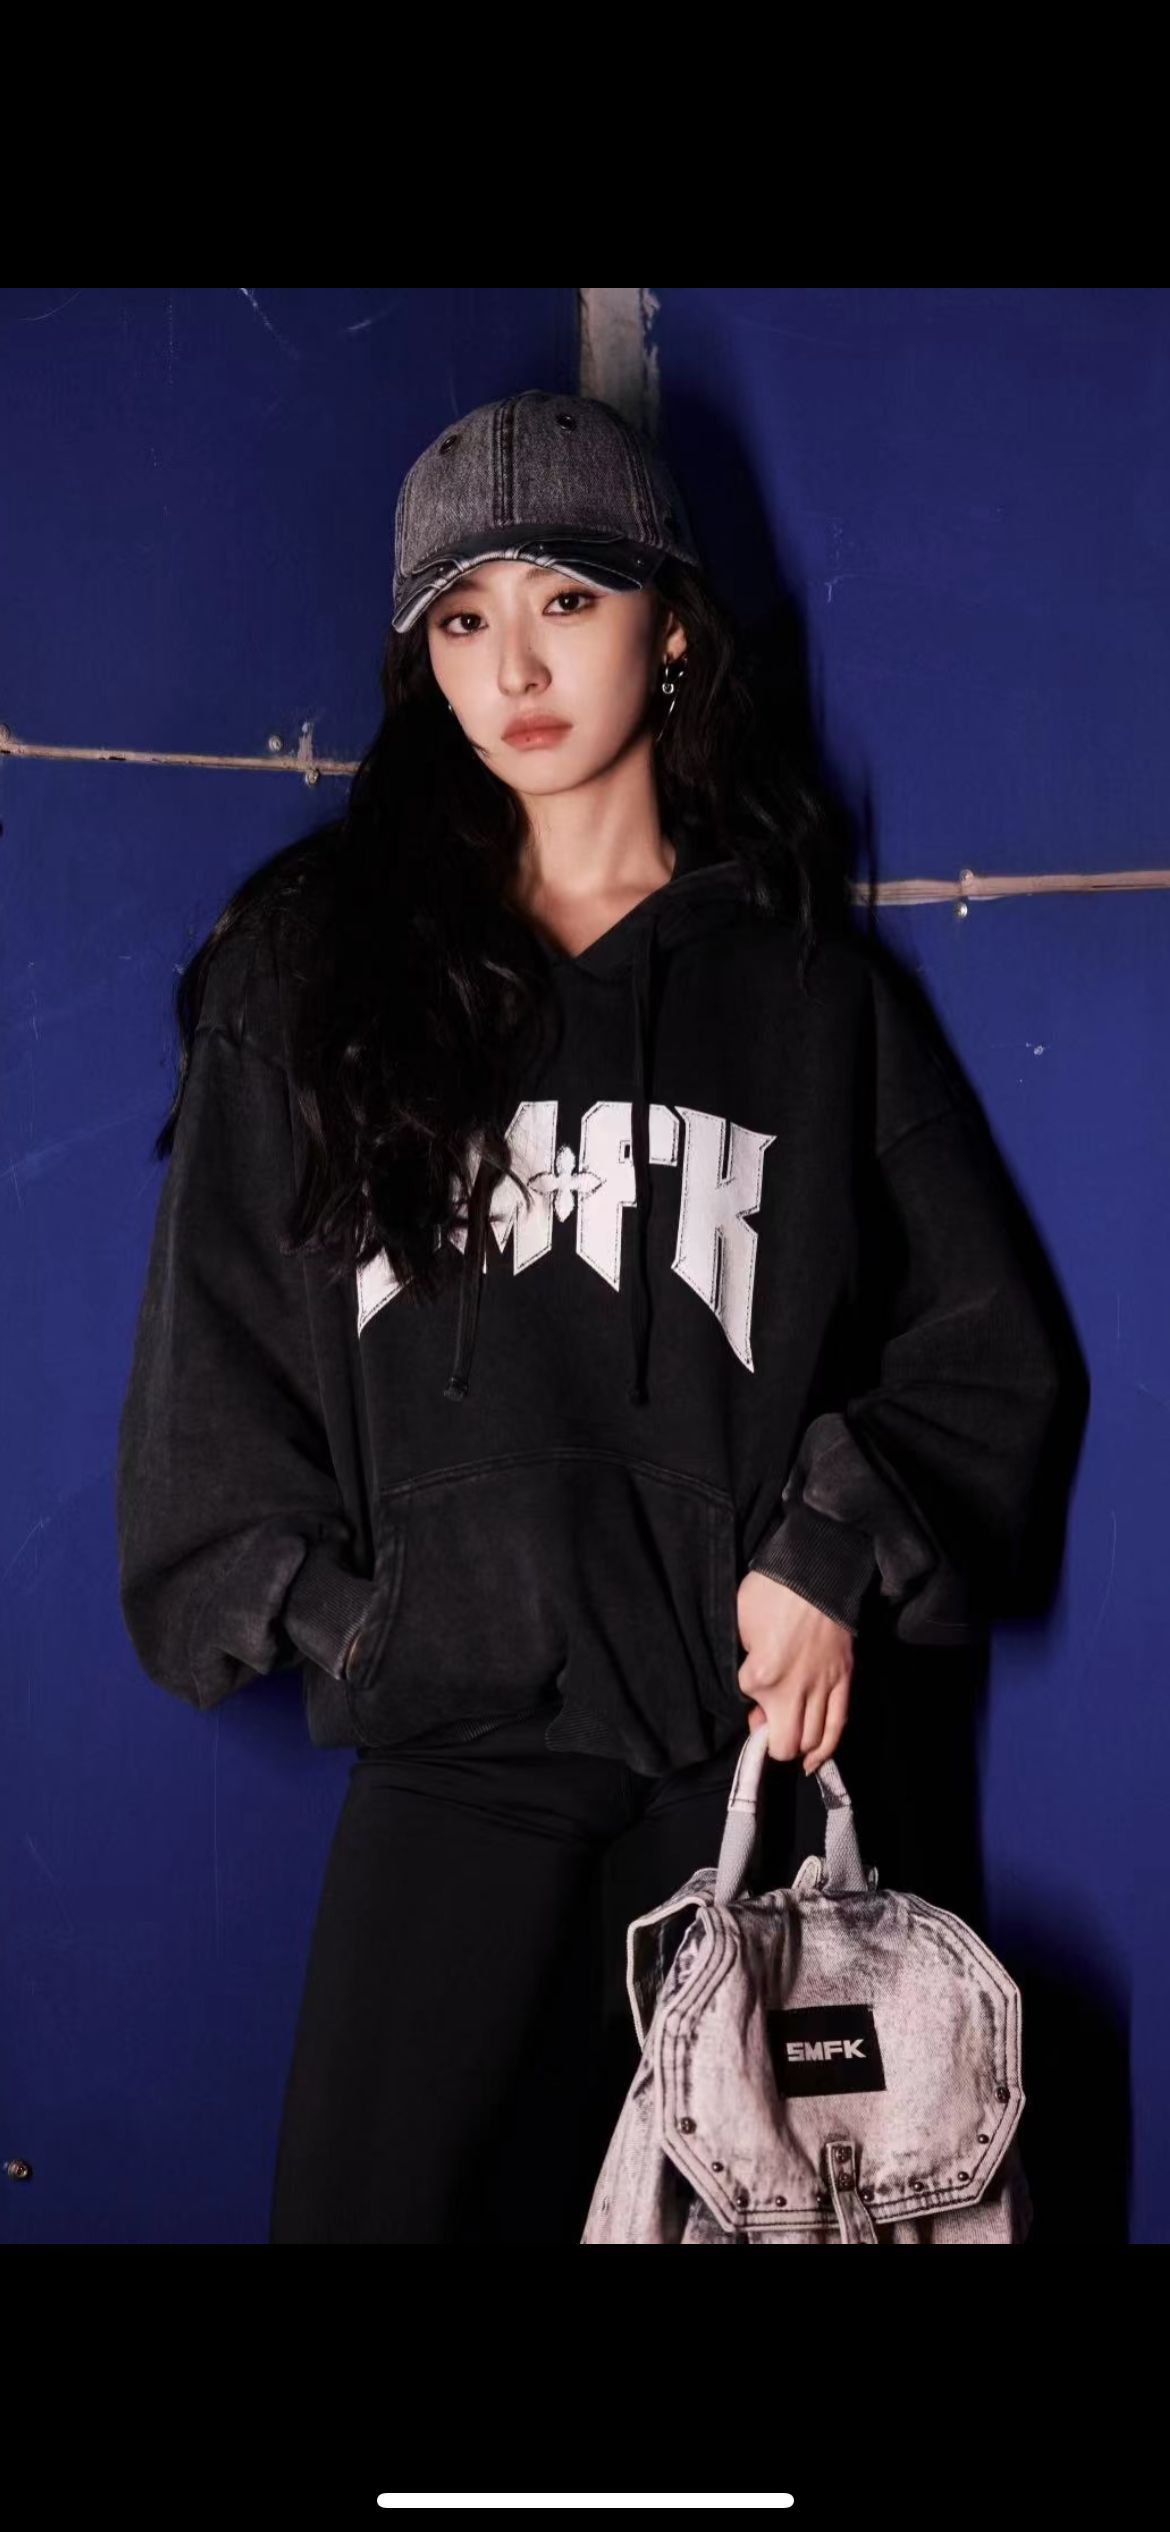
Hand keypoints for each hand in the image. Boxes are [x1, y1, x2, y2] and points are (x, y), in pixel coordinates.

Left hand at [735, 1569, 853, 1772]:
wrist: (817, 1568)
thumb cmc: (771, 1591)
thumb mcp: (739, 1624)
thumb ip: (743, 1666)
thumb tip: (755, 1698)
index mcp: (763, 1676)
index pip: (752, 1715)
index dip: (750, 1714)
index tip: (750, 1707)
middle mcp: (795, 1689)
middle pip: (786, 1743)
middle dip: (774, 1744)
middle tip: (769, 1727)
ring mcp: (824, 1686)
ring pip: (814, 1740)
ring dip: (799, 1747)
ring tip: (790, 1744)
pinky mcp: (844, 1680)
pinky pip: (838, 1725)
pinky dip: (826, 1748)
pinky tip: (814, 1760)